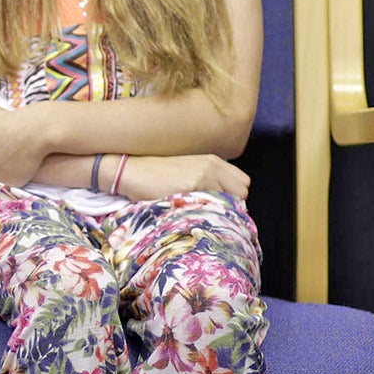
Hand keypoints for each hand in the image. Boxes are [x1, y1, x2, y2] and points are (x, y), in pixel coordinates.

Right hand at [115, 154, 250, 201]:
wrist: (129, 171)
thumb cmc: (154, 175)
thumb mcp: (187, 171)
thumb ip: (208, 180)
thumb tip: (222, 202)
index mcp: (213, 161)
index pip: (243, 184)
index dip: (232, 196)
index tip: (216, 203)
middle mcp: (212, 166)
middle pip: (242, 193)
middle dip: (230, 204)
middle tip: (209, 210)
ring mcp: (204, 175)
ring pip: (230, 202)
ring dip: (218, 210)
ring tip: (198, 211)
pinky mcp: (192, 186)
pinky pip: (212, 206)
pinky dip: (205, 212)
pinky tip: (188, 211)